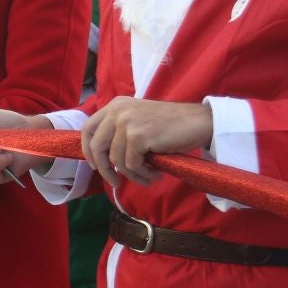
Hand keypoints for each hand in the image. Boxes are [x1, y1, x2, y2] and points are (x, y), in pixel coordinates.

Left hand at [81, 98, 214, 188]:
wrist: (198, 122)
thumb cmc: (170, 126)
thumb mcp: (138, 120)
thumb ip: (119, 131)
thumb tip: (100, 158)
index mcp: (115, 105)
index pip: (88, 129)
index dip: (89, 151)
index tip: (96, 166)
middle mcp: (118, 111)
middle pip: (97, 147)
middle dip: (105, 170)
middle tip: (116, 183)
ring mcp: (127, 123)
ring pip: (116, 160)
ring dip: (132, 175)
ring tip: (149, 176)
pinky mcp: (138, 136)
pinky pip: (132, 165)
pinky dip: (143, 174)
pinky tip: (156, 173)